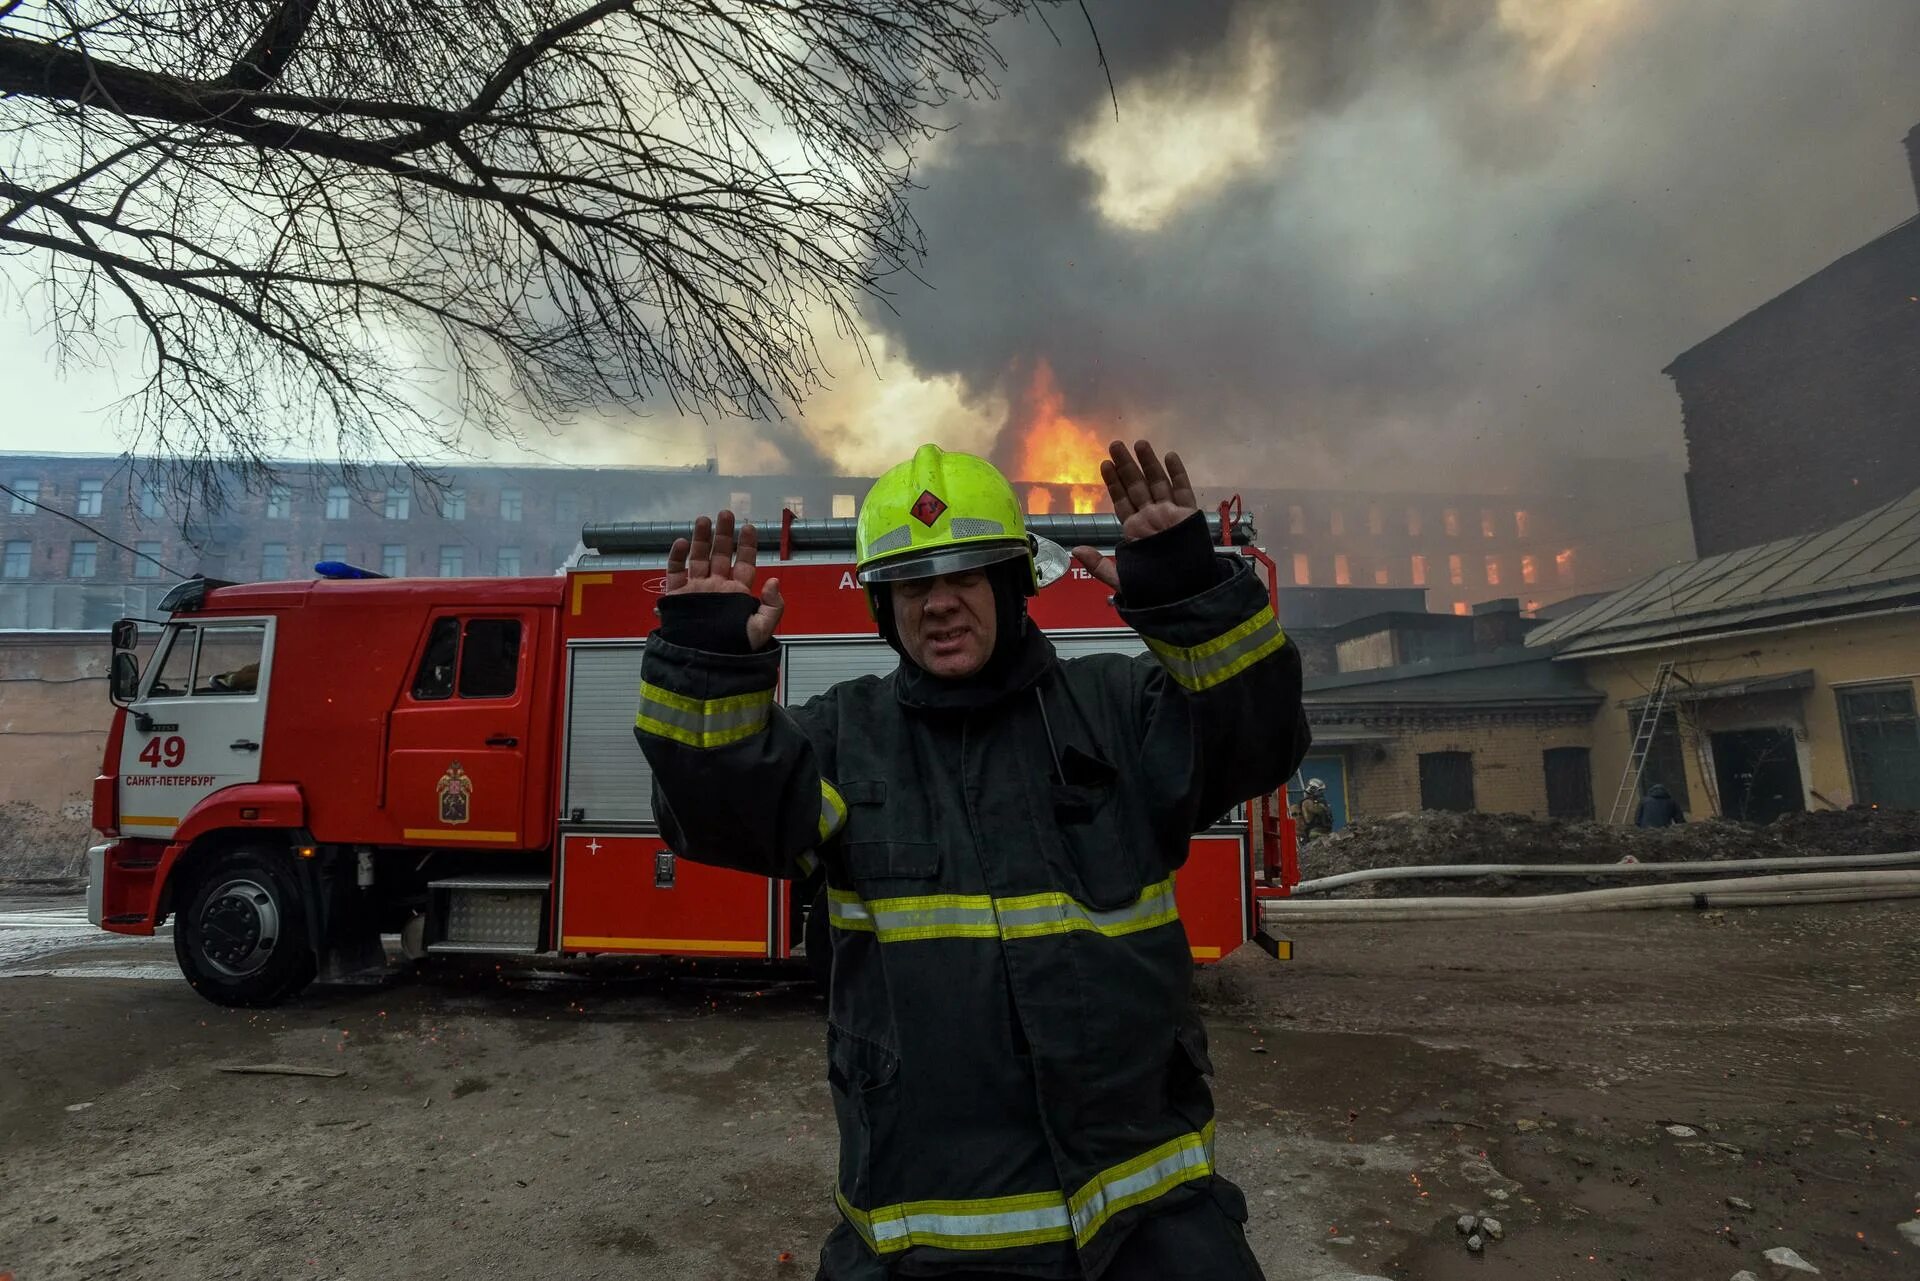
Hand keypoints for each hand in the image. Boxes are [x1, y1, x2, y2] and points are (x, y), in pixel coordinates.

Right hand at [664, 510, 784, 648]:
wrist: (705, 661)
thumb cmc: (734, 647)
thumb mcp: (761, 629)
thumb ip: (773, 606)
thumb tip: (775, 581)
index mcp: (738, 593)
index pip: (745, 563)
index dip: (747, 545)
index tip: (749, 527)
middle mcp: (717, 587)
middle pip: (720, 554)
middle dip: (724, 534)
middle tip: (726, 513)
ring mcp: (696, 589)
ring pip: (698, 557)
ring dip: (701, 539)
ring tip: (704, 520)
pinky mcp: (677, 595)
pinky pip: (675, 571)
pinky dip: (677, 556)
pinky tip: (681, 542)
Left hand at [1071, 439, 1198, 590]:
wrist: (1185, 593)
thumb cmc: (1155, 588)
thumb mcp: (1122, 580)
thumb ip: (1099, 566)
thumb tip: (1074, 551)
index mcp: (1134, 529)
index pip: (1121, 500)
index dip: (1113, 483)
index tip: (1105, 465)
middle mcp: (1151, 517)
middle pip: (1137, 486)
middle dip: (1127, 466)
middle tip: (1115, 445)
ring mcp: (1170, 514)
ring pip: (1158, 483)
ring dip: (1149, 463)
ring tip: (1139, 443)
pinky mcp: (1188, 516)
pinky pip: (1183, 491)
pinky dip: (1178, 474)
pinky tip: (1169, 456)